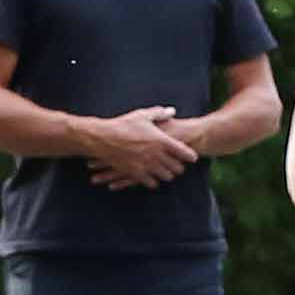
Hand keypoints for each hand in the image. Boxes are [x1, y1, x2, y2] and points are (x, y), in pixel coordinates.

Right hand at [77, 107, 198, 191]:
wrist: (102, 138)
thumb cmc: (123, 125)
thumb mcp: (142, 115)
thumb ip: (159, 114)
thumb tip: (172, 111)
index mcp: (161, 140)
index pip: (184, 152)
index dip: (190, 156)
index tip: (192, 157)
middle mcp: (156, 155)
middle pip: (177, 168)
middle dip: (179, 167)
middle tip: (177, 165)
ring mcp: (146, 166)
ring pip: (166, 177)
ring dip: (167, 174)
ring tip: (166, 171)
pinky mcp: (136, 174)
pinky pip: (152, 183)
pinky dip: (153, 181)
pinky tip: (152, 177)